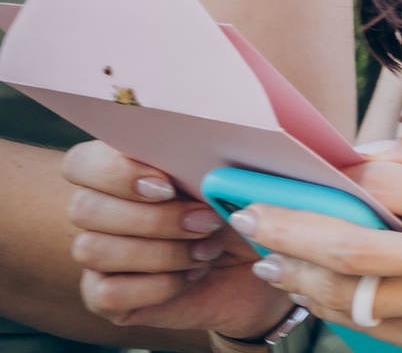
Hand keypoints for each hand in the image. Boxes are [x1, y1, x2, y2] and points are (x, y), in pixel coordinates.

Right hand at [60, 141, 291, 340]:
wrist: (261, 260)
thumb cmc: (243, 206)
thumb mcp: (237, 179)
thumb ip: (210, 163)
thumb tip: (207, 166)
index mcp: (122, 166)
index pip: (82, 162)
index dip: (115, 173)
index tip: (166, 185)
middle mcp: (100, 209)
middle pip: (83, 208)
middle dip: (153, 218)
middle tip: (207, 222)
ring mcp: (99, 254)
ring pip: (92, 250)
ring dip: (160, 253)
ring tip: (208, 251)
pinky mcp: (106, 297)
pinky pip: (107, 294)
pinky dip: (157, 286)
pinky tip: (192, 276)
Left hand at [228, 126, 401, 352]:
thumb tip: (362, 154)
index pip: (395, 183)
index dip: (347, 174)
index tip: (312, 170)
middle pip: (355, 246)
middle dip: (291, 228)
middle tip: (249, 212)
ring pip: (350, 293)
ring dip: (297, 273)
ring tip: (266, 253)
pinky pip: (364, 322)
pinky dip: (325, 301)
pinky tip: (305, 284)